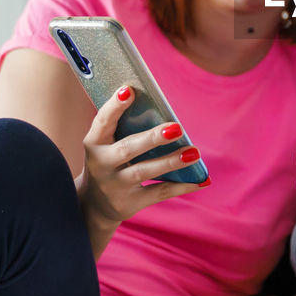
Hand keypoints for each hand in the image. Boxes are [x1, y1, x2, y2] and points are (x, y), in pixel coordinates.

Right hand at [77, 85, 204, 231]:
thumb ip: (125, 128)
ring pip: (145, 171)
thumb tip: (161, 108)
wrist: (93, 205)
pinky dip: (182, 186)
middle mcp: (101, 165)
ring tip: (194, 152)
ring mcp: (115, 186)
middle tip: (177, 128)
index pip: (103, 121)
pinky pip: (159, 192)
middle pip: (128, 149)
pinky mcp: (129, 203)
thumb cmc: (109, 162)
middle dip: (152, 138)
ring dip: (171, 161)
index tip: (129, 90)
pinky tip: (202, 180)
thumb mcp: (106, 145)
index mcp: (94, 143)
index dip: (115, 106)